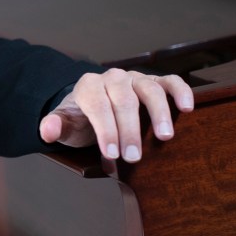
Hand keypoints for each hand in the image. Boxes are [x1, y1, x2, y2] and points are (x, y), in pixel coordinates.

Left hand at [39, 69, 193, 161]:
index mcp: (88, 86)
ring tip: (165, 137)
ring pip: (149, 89)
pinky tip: (187, 108)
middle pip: (123, 100)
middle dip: (129, 130)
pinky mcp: (156, 82)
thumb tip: (48, 131)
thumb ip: (56, 128)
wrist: (95, 108)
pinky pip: (170, 81)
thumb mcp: (67, 126)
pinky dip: (180, 91)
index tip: (112, 154)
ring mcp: (136, 78)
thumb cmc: (82, 120)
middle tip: (133, 157)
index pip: (97, 105)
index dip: (105, 130)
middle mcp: (113, 78)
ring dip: (158, 113)